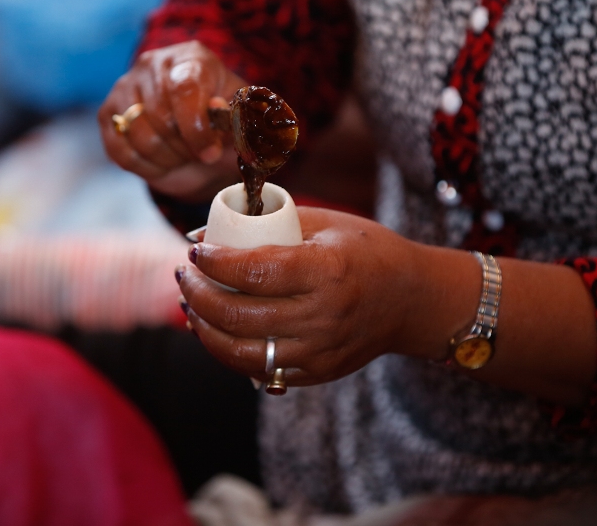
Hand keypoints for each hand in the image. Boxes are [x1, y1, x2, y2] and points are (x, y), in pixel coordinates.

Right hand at [98, 41, 246, 199]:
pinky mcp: (108, 114)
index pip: (184, 88)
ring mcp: (125, 87)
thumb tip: (216, 109)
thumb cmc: (220, 122)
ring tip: (182, 155)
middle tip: (199, 153)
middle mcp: (152, 65)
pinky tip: (163, 162)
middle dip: (184, 147)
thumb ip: (232, 113)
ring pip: (140, 136)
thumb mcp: (236, 116)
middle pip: (160, 117)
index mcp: (190, 58)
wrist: (198, 135)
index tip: (210, 152)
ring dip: (166, 158)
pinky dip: (146, 166)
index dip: (196, 126)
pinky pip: (121, 151)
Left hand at [177, 208, 474, 385]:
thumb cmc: (367, 251)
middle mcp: (322, 316)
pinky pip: (258, 369)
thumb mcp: (325, 222)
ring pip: (240, 350)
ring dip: (203, 327)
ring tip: (190, 302)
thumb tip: (200, 231)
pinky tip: (213, 328)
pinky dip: (227, 350)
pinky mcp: (316, 373)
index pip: (254, 271)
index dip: (215, 262)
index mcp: (327, 270)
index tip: (196, 250)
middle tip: (185, 274)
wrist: (411, 300)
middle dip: (198, 293)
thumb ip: (267, 222)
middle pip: (238, 314)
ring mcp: (319, 351)